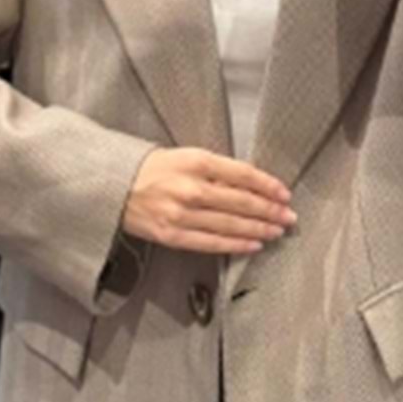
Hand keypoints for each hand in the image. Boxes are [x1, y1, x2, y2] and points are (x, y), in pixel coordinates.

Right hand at [123, 146, 297, 254]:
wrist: (113, 186)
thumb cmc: (152, 168)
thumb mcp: (186, 156)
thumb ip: (217, 169)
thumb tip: (251, 185)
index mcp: (196, 161)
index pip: (243, 174)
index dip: (268, 185)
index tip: (284, 193)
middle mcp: (191, 188)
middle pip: (241, 202)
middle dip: (270, 211)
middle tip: (289, 217)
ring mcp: (181, 214)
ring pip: (230, 225)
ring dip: (258, 229)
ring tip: (277, 231)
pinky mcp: (172, 235)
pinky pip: (211, 243)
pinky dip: (236, 244)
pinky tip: (253, 244)